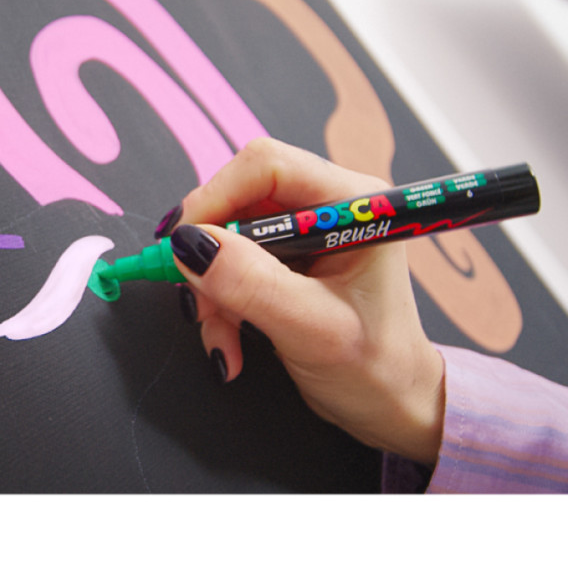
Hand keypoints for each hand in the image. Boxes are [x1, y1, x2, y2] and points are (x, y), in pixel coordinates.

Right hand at [160, 137, 444, 466]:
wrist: (390, 405)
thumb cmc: (377, 368)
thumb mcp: (312, 329)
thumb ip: (252, 284)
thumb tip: (190, 245)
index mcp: (351, 204)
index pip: (266, 167)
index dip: (216, 196)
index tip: (181, 243)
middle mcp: (324, 208)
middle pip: (237, 200)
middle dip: (209, 255)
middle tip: (199, 300)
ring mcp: (300, 234)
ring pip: (224, 237)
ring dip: (211, 290)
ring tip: (223, 338)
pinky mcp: (282, 261)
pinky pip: (227, 266)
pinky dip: (219, 305)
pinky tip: (231, 344)